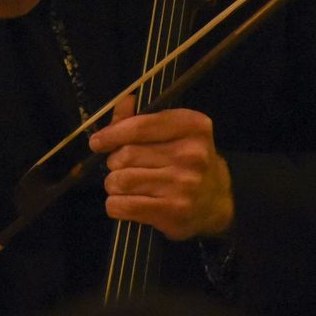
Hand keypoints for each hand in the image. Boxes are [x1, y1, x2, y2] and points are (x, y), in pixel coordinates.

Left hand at [87, 95, 233, 240]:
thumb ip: (143, 118)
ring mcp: (183, 185)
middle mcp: (191, 155)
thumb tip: (124, 103)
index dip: (112, 134)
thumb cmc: (188, 161)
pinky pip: (123, 205)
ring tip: (124, 184)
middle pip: (126, 155)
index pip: (140, 126)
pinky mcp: (173, 212)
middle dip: (114, 162)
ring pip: (121, 181)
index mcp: (192, 126)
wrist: (217, 201)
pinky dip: (115, 204)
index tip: (97, 142)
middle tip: (122, 167)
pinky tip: (125, 201)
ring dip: (114, 184)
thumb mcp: (174, 132)